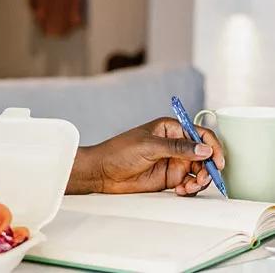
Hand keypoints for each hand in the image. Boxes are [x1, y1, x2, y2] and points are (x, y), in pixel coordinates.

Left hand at [68, 118, 225, 195]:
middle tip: (204, 179)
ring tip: (188, 187)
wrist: (102, 172)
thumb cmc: (119, 152)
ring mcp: (174, 161)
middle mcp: (175, 145)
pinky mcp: (170, 177)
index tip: (217, 161)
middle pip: (204, 155)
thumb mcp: (149, 147)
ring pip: (200, 171)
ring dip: (200, 180)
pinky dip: (191, 188)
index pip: (200, 134)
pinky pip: (190, 183)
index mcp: (170, 129)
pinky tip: (180, 191)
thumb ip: (177, 148)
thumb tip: (204, 149)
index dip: (212, 146)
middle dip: (208, 168)